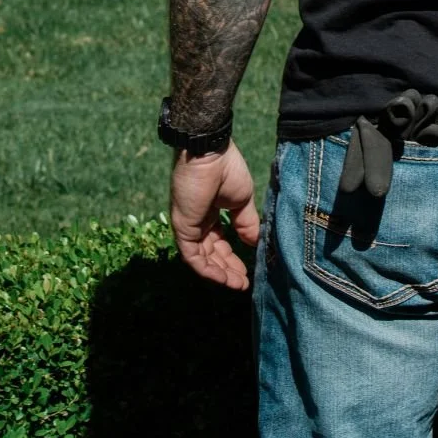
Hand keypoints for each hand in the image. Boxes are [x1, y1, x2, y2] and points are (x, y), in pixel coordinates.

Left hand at [170, 141, 259, 288]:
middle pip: (211, 253)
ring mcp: (188, 225)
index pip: (219, 242)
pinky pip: (192, 257)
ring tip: (238, 284)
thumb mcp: (242, 200)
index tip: (247, 271)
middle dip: (227, 270)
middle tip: (243, 283)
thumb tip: (255, 243)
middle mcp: (197, 221)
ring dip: (219, 274)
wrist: (210, 154)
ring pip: (202, 259)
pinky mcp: (182, 228)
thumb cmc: (227, 169)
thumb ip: (246, 223)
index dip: (232, 258)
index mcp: (210, 212)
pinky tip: (224, 278)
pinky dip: (208, 270)